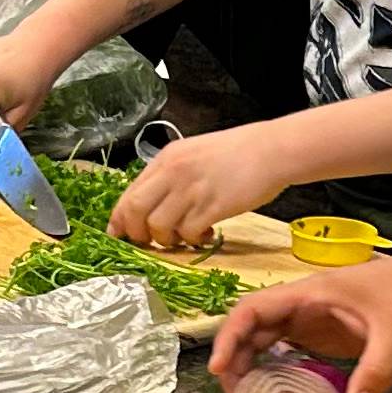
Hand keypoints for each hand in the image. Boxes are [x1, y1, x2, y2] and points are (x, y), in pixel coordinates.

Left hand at [112, 122, 303, 250]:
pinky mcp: (212, 206)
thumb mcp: (194, 155)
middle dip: (137, 234)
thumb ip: (170, 176)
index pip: (128, 194)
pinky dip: (193, 240)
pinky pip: (188, 233)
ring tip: (184, 237)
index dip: (120, 220)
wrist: (272, 150)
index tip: (120, 235)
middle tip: (150, 242)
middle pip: (135, 211)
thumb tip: (150, 206)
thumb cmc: (237, 153)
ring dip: (167, 240)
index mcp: (166, 159)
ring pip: (158, 226)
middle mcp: (173, 172)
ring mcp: (192, 189)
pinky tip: (205, 234)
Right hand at [213, 252, 391, 392]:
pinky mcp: (323, 333)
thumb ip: (376, 370)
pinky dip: (274, 373)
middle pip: (250, 329)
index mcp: (310, 293)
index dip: (229, 337)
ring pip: (265, 342)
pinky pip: (287, 353)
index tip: (219, 369)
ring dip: (250, 371)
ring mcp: (312, 319)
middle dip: (234, 363)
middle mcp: (303, 305)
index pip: (252, 310)